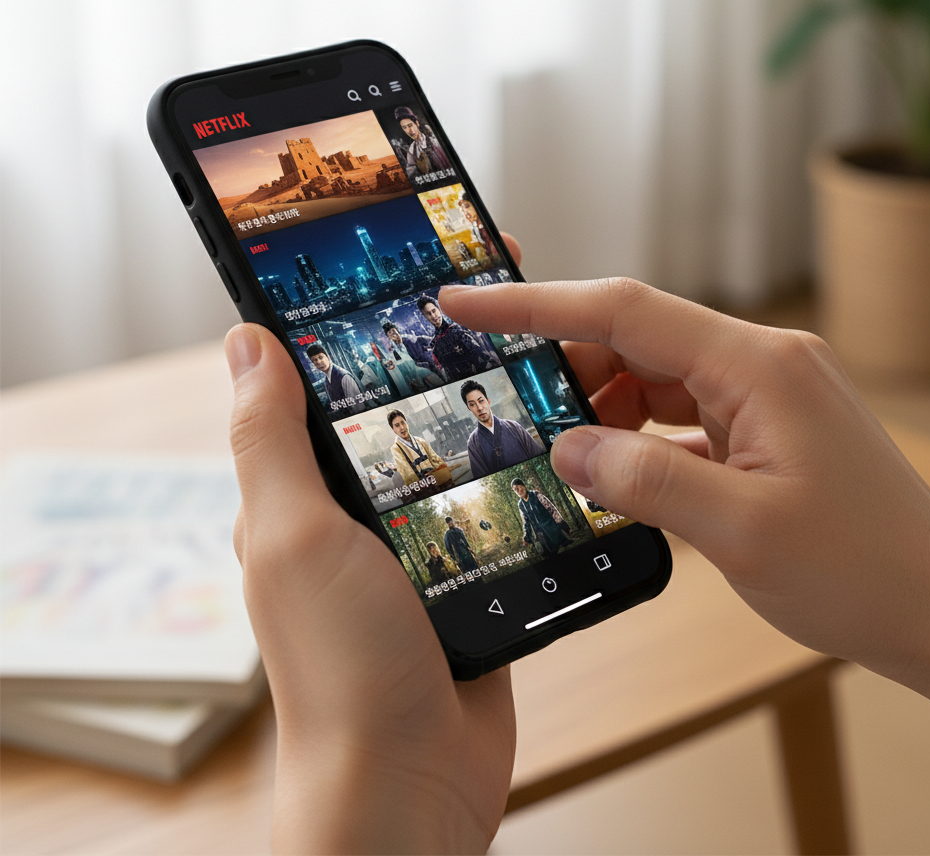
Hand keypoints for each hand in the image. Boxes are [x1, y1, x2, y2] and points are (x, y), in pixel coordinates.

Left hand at [226, 324, 515, 853]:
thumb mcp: (294, 536)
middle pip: (406, 406)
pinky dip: (527, 470)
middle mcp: (358, 509)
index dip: (365, 320)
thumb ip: (272, 441)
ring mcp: (419, 538)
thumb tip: (245, 341)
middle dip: (451, 350)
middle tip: (510, 296)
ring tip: (553, 351)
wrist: (413, 781)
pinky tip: (567, 434)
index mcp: (306, 490)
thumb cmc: (340, 669)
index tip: (415, 264)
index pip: (328, 381)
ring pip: (460, 450)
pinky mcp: (470, 568)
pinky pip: (499, 503)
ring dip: (500, 405)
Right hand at [439, 277, 929, 764]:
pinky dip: (639, 438)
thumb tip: (566, 448)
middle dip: (569, 371)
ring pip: (654, 378)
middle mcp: (761, 363)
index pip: (624, 310)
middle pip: (636, 339)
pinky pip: (681, 415)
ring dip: (604, 410)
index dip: (535, 303)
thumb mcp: (741, 533)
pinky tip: (615, 474)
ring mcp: (765, 394)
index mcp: (758, 365)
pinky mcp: (765, 428)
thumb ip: (644, 481)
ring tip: (565, 457)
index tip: (467, 300)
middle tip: (516, 416)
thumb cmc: (863, 572)